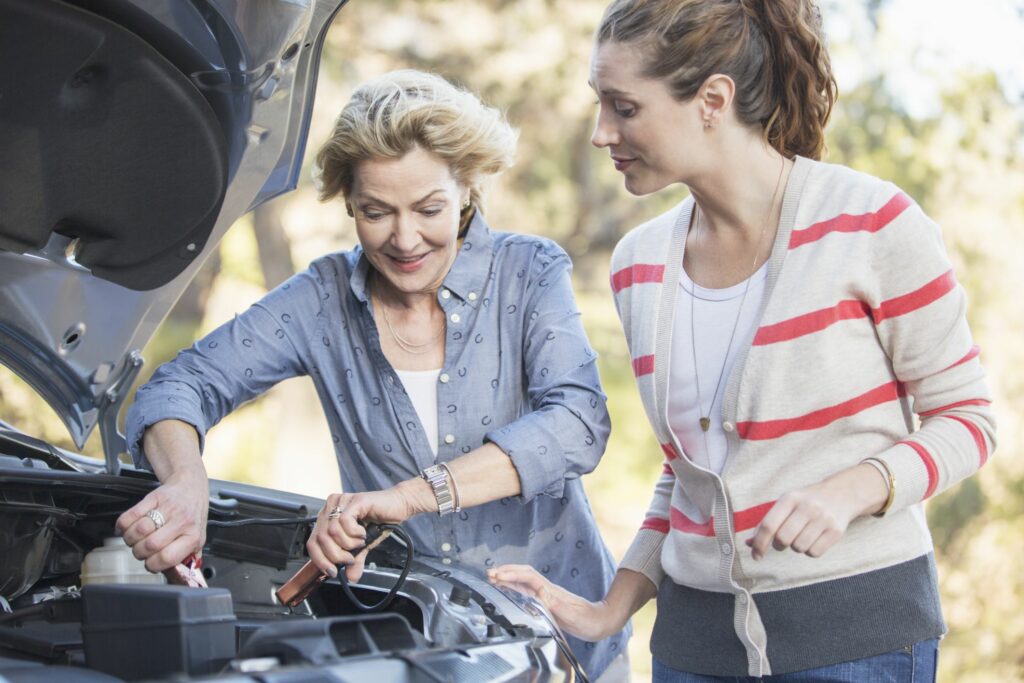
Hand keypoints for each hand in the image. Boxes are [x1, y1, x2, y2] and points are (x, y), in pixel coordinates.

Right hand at [116, 469, 208, 571]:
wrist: (191, 487)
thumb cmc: (192, 516)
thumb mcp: (196, 538)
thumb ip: (187, 557)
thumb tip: (177, 577)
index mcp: (193, 536)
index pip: (167, 557)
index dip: (153, 565)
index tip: (150, 563)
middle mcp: (182, 521)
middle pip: (150, 545)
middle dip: (139, 553)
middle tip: (141, 550)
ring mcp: (168, 508)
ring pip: (139, 530)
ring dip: (130, 539)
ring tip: (134, 539)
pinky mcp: (154, 497)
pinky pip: (130, 515)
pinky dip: (122, 525)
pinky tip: (126, 528)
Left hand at [306, 481, 426, 581]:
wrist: (399, 506)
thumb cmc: (379, 522)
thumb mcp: (363, 546)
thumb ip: (355, 559)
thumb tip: (351, 578)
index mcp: (328, 517)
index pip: (312, 542)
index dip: (320, 560)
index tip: (332, 571)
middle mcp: (331, 507)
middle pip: (320, 538)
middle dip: (335, 555)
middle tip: (350, 559)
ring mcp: (341, 502)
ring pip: (331, 531)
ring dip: (347, 544)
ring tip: (359, 543)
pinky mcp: (354, 500)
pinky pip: (344, 522)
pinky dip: (354, 533)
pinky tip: (363, 532)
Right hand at [487, 565, 619, 641]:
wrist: (600, 621)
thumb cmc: (588, 620)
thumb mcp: (573, 615)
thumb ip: (557, 605)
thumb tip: (540, 594)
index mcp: (551, 592)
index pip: (528, 578)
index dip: (512, 575)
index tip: (498, 576)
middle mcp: (547, 590)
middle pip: (524, 575)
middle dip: (506, 572)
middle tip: (489, 573)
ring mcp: (547, 594)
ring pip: (524, 581)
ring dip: (509, 578)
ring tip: (493, 578)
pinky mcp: (547, 601)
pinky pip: (527, 591)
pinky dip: (515, 587)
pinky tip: (508, 590)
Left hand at [747, 463, 888, 560]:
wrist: (842, 494)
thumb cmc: (806, 502)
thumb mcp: (786, 504)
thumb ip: (767, 522)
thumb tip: (749, 544)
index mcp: (790, 498)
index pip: (769, 525)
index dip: (759, 543)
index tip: (756, 555)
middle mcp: (807, 507)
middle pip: (783, 539)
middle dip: (779, 545)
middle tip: (784, 541)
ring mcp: (823, 519)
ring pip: (799, 548)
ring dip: (796, 547)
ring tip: (802, 534)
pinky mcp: (836, 531)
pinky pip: (814, 553)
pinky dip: (810, 551)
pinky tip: (814, 539)